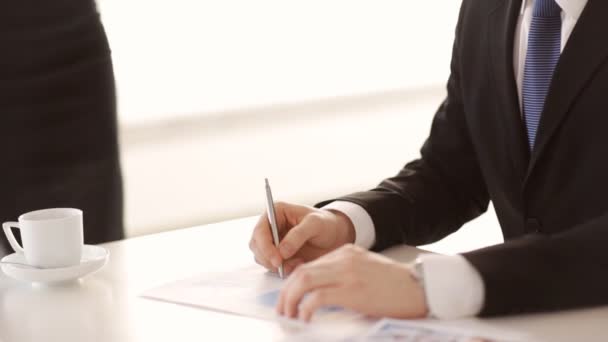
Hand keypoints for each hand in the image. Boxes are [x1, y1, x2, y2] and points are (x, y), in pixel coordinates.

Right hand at [249, 202, 355, 274]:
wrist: (334, 237)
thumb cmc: (325, 224)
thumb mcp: (315, 224)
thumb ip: (298, 235)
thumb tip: (282, 251)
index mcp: (276, 212)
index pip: (260, 230)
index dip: (264, 246)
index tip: (276, 259)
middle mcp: (270, 226)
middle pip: (256, 245)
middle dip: (268, 258)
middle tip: (283, 266)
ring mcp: (272, 241)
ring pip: (261, 257)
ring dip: (275, 265)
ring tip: (297, 262)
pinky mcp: (277, 254)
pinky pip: (271, 266)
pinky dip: (282, 269)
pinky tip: (297, 264)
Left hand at [277, 244, 427, 320]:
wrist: (421, 287)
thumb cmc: (396, 286)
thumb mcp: (366, 272)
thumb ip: (344, 277)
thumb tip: (319, 297)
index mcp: (346, 252)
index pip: (309, 265)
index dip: (293, 284)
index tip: (288, 299)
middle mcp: (343, 258)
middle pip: (301, 271)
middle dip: (285, 293)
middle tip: (282, 310)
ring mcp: (347, 272)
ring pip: (303, 280)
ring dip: (290, 300)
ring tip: (288, 316)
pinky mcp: (352, 290)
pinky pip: (317, 297)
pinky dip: (305, 308)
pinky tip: (304, 319)